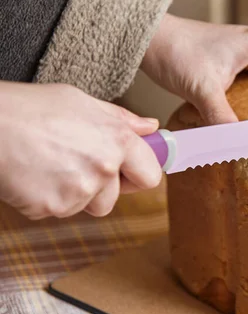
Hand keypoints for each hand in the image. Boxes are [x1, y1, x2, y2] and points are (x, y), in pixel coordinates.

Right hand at [0, 81, 162, 219]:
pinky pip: (58, 211)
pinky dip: (46, 198)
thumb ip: (121, 119)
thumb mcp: (81, 102)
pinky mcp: (53, 207)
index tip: (129, 172)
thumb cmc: (30, 107)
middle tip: (73, 163)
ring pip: (85, 205)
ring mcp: (79, 191)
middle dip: (100, 188)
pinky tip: (33, 174)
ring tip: (49, 164)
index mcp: (118, 140)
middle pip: (114, 198)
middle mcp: (104, 168)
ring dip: (72, 193)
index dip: (139, 175)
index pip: (151, 175)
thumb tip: (150, 127)